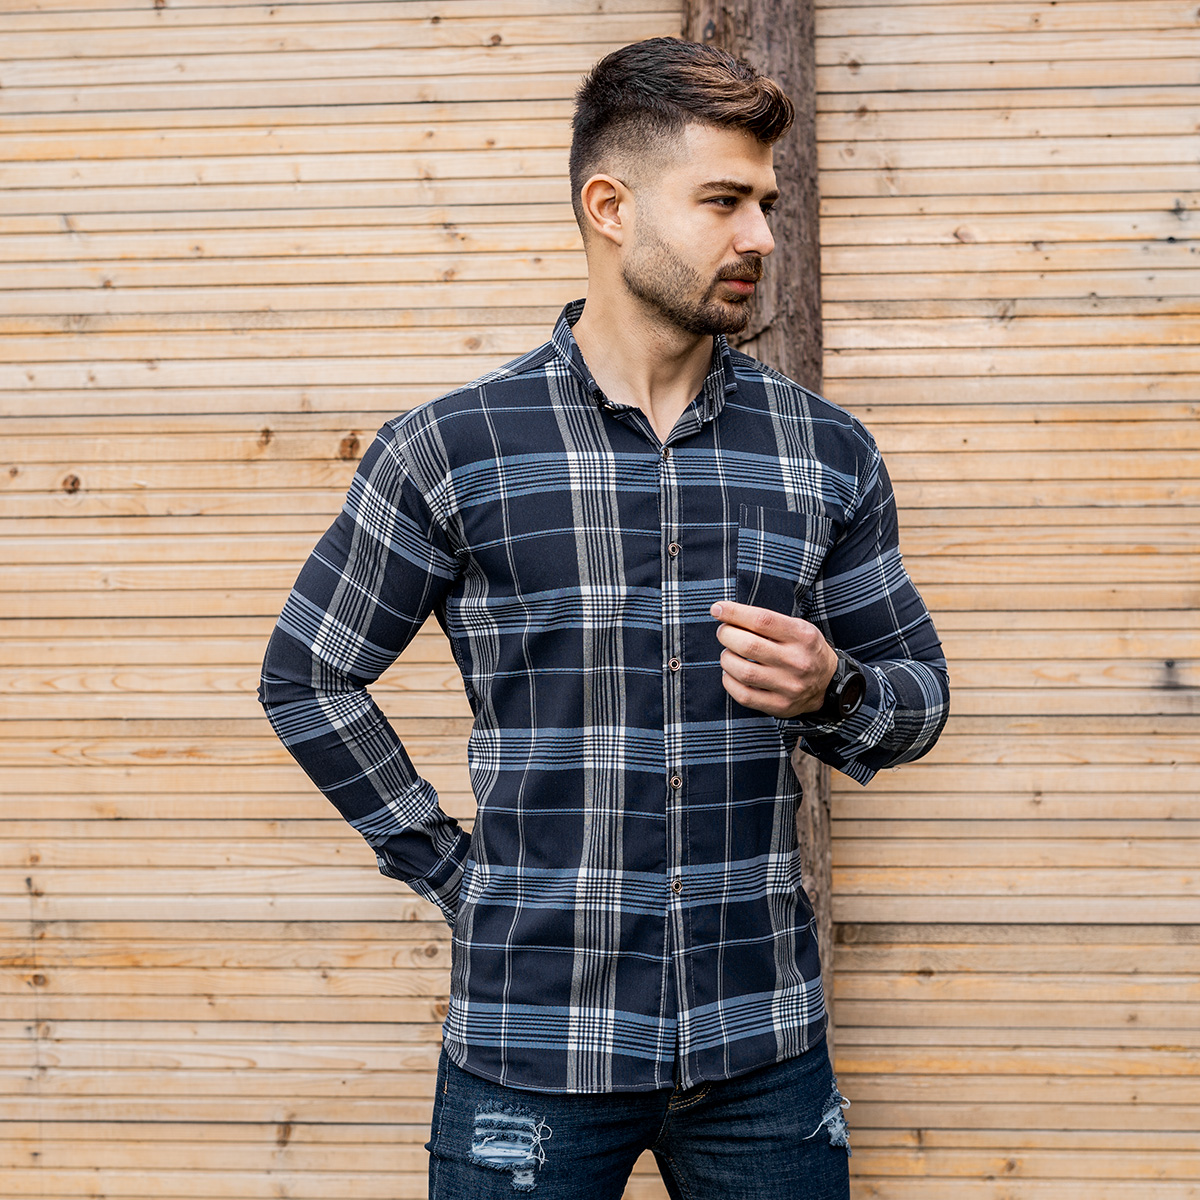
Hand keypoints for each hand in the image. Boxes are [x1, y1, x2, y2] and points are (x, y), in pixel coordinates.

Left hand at [710, 600, 838, 717]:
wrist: (829, 683)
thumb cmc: (804, 649)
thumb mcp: (797, 627)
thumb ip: (766, 620)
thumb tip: (724, 612)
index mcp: (802, 636)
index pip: (762, 620)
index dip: (734, 613)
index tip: (717, 609)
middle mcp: (797, 661)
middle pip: (749, 646)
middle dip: (726, 635)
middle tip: (724, 632)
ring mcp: (789, 686)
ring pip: (743, 672)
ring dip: (726, 658)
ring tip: (729, 653)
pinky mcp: (780, 706)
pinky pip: (743, 695)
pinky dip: (729, 681)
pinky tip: (731, 673)